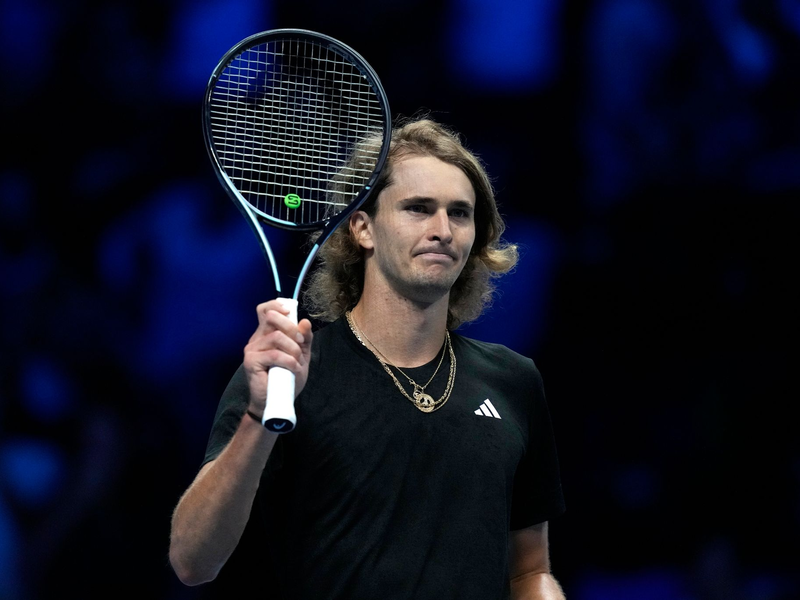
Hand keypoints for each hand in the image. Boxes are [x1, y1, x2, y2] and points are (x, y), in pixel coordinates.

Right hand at [242, 300, 312, 415]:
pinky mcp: (251, 361)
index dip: (276, 305)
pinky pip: (274, 354)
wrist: (277, 401)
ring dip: (293, 349)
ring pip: (276, 336)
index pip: (265, 310)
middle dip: (291, 327)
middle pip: (270, 317)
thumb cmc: (287, 378)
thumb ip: (304, 339)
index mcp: (266, 334)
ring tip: (297, 362)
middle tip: (300, 341)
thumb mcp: (301, 356)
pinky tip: (293, 369)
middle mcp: (257, 338)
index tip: (291, 312)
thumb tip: (305, 322)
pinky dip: (289, 361)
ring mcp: (252, 349)